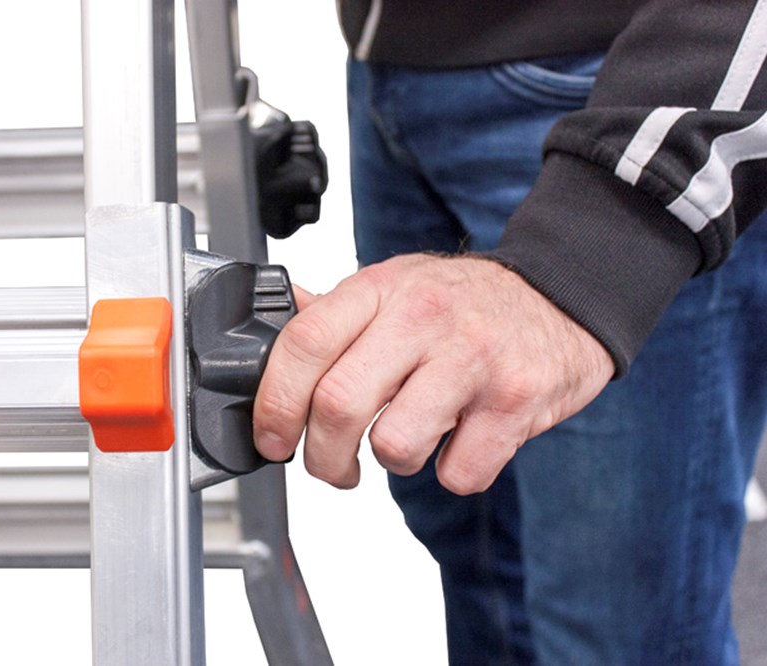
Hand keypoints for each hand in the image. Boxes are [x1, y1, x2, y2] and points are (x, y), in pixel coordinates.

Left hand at [253, 254, 613, 493]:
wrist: (562, 297)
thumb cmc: (468, 300)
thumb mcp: (394, 285)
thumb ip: (334, 315)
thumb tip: (268, 338)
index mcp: (380, 290)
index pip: (303, 344)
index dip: (274, 402)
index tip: (271, 437)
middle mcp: (423, 319)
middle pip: (338, 405)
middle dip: (321, 457)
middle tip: (331, 466)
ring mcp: (472, 360)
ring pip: (395, 447)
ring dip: (393, 462)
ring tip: (411, 435)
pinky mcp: (515, 401)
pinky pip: (459, 472)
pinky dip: (453, 471)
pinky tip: (461, 439)